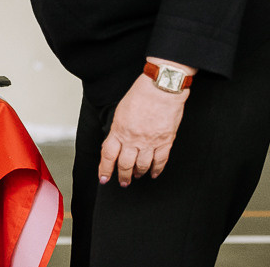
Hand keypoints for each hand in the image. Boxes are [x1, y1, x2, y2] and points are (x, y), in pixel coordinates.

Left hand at [98, 68, 189, 186]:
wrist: (161, 88)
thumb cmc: (141, 94)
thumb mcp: (121, 111)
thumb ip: (118, 129)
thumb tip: (116, 142)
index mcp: (119, 130)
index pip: (108, 155)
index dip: (105, 169)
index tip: (103, 178)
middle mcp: (133, 139)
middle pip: (125, 164)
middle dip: (122, 176)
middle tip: (122, 182)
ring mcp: (150, 142)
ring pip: (142, 166)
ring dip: (138, 174)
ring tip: (136, 177)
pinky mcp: (166, 141)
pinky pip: (160, 161)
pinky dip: (157, 169)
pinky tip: (154, 173)